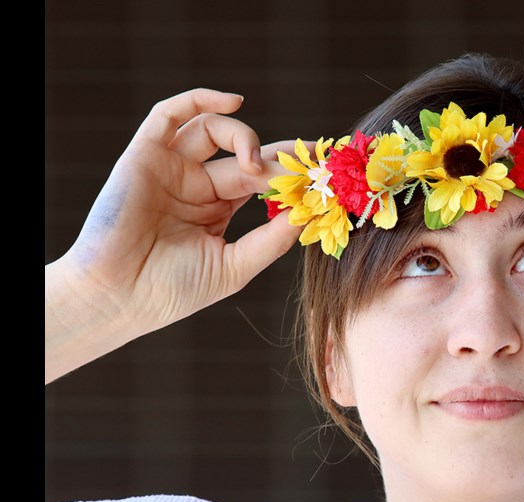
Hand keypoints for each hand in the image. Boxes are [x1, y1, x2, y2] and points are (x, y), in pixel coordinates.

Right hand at [46, 89, 301, 381]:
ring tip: (259, 167)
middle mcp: (195, 184)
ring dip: (244, 138)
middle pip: (244, 156)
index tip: (325, 171)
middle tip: (307, 164)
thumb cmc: (172, 291)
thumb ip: (272, 239)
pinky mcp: (144, 155)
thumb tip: (309, 212)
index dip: (291, 173)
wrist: (119, 299)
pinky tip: (235, 104)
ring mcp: (170, 168)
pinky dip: (200, 100)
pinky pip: (169, 114)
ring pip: (213, 131)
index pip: (260, 180)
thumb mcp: (236, 266)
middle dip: (278, 158)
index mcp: (216, 209)